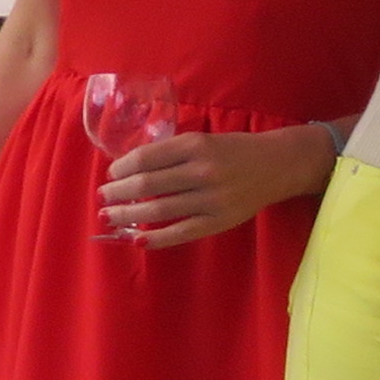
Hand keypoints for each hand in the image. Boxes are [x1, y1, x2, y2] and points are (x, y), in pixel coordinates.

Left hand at [100, 124, 335, 249]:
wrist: (277, 165)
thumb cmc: (234, 150)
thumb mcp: (202, 139)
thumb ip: (171, 153)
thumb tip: (130, 171)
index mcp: (195, 145)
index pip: (146, 158)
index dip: (122, 169)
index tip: (111, 175)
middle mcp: (202, 171)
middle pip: (147, 185)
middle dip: (118, 193)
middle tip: (103, 198)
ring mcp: (211, 199)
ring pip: (159, 211)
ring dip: (128, 216)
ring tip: (109, 218)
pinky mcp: (219, 221)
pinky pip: (181, 233)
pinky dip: (157, 238)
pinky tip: (138, 239)